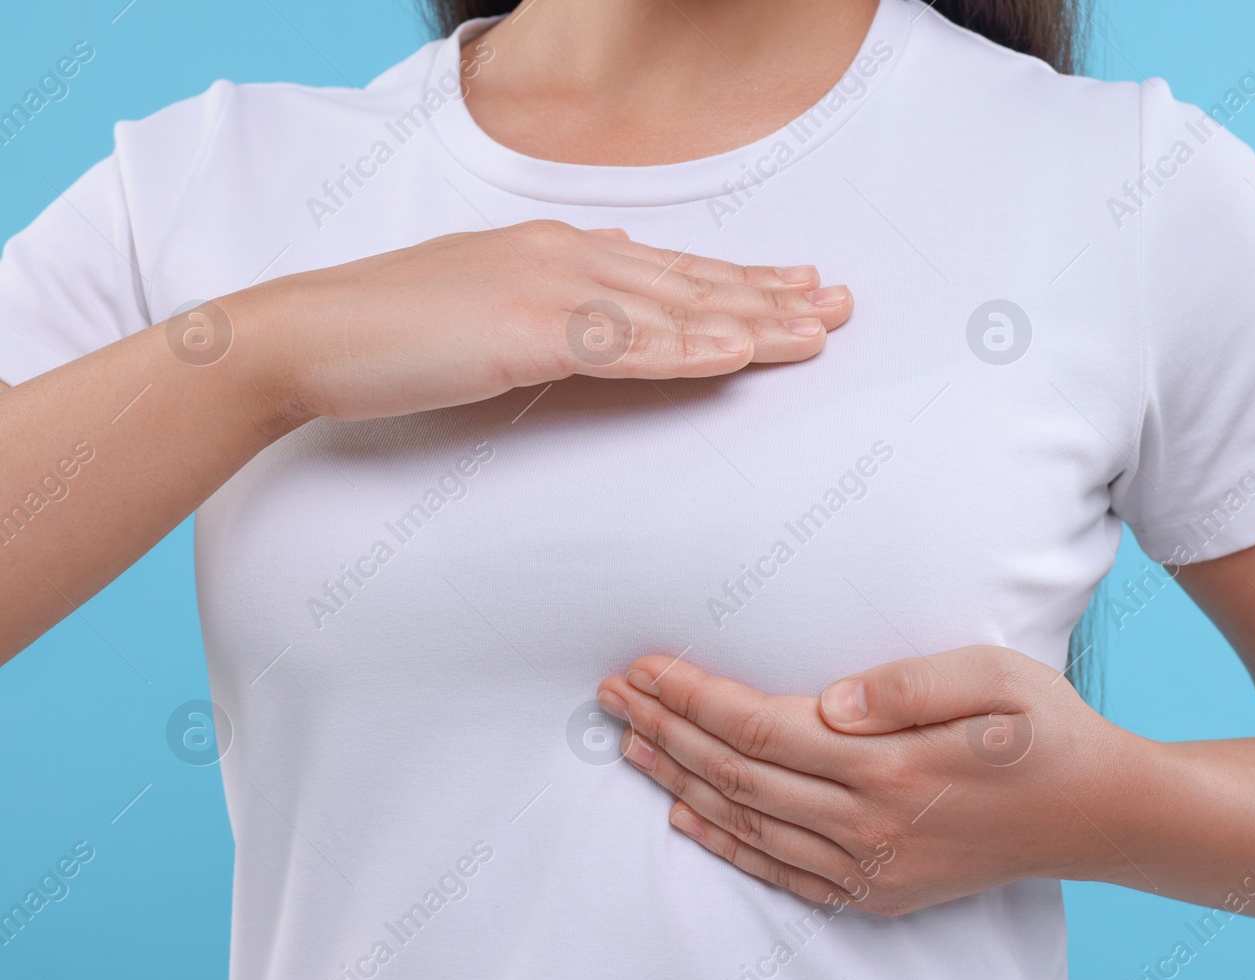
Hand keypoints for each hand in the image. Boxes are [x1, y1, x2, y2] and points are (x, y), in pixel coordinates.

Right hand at [231, 223, 851, 422]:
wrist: (311, 332)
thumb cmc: (393, 328)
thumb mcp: (488, 301)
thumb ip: (551, 300)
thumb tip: (604, 294)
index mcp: (559, 250)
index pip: (671, 271)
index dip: (741, 281)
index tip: (799, 287)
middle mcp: (567, 256)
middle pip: (690, 284)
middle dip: (772, 297)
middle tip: (841, 307)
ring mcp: (550, 288)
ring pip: (674, 310)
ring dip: (751, 322)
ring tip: (817, 333)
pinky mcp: (529, 330)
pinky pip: (626, 345)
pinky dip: (687, 348)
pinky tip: (738, 353)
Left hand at [596, 646, 1138, 915]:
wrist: (1101, 816)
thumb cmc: (1048, 732)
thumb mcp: (997, 678)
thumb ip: (910, 685)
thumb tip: (829, 701)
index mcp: (890, 765)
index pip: (760, 729)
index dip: (694, 697)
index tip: (646, 668)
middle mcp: (869, 825)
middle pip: (737, 776)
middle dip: (667, 730)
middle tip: (613, 696)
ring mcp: (871, 867)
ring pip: (746, 823)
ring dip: (679, 782)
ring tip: (631, 744)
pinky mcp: (878, 891)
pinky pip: (780, 872)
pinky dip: (724, 845)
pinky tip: (687, 818)